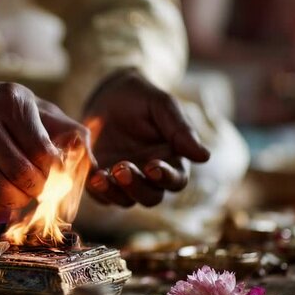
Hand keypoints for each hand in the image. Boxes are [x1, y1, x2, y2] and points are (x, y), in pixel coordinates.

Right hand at [0, 79, 89, 212]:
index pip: (43, 154)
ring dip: (15, 201)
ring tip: (19, 193)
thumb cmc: (0, 108)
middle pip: (22, 175)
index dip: (52, 173)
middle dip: (36, 190)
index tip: (50, 174)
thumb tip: (95, 166)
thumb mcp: (33, 106)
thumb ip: (67, 131)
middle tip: (36, 187)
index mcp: (12, 103)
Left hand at [84, 68, 209, 206]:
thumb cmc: (141, 98)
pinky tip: (90, 176)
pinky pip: (100, 194)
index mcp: (171, 161)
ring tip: (101, 177)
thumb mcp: (161, 106)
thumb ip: (180, 130)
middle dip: (137, 187)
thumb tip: (204, 156)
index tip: (153, 167)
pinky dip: (95, 189)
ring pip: (125, 200)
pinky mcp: (102, 180)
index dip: (166, 177)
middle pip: (150, 197)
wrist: (107, 94)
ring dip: (114, 192)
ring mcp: (124, 181)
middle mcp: (149, 177)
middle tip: (122, 167)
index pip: (176, 180)